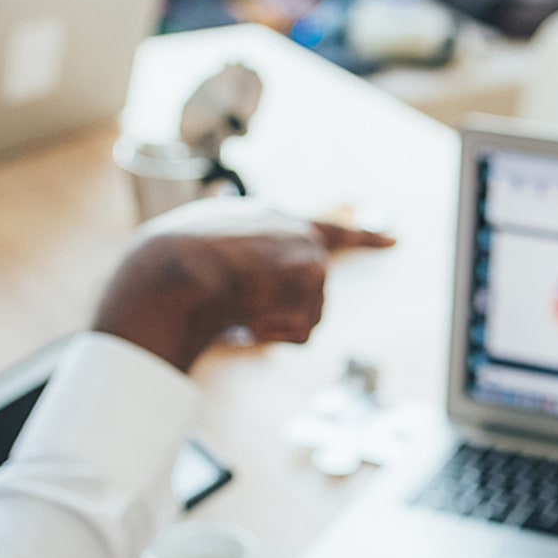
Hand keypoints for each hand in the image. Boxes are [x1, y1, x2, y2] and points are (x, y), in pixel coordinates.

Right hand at [93, 199, 394, 371]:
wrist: (169, 271)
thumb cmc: (163, 273)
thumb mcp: (192, 261)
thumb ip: (224, 271)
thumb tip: (226, 311)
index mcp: (265, 220)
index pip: (325, 230)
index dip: (361, 237)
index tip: (394, 239)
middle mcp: (293, 228)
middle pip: (310, 297)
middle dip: (280, 319)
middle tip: (240, 314)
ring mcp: (304, 248)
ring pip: (307, 317)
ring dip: (271, 327)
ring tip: (234, 310)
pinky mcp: (311, 271)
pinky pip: (301, 333)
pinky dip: (272, 336)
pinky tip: (246, 318)